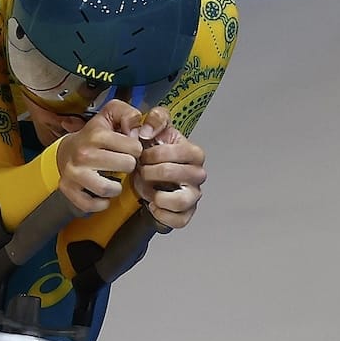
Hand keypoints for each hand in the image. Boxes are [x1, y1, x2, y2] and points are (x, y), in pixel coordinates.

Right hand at [55, 99, 142, 213]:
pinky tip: (102, 194)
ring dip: (116, 187)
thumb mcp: (111, 115)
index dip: (136, 149)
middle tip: (122, 164)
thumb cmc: (94, 135)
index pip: (134, 147)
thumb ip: (130, 115)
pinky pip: (91, 204)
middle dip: (129, 166)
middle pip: (126, 166)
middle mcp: (83, 154)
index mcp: (96, 135)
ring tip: (114, 180)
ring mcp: (74, 173)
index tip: (128, 149)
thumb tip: (138, 131)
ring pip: (109, 188)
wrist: (65, 150)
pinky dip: (101, 203)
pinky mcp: (68, 189)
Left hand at [132, 110, 205, 228]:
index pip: (182, 151)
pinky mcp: (185, 214)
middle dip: (150, 172)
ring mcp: (193, 195)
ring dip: (157, 194)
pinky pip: (179, 220)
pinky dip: (162, 214)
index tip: (143, 154)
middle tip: (141, 171)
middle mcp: (198, 174)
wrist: (145, 179)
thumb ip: (154, 120)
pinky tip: (152, 205)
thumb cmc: (153, 155)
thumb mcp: (153, 130)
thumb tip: (145, 130)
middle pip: (176, 173)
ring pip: (181, 200)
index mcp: (193, 153)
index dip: (157, 153)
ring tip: (148, 189)